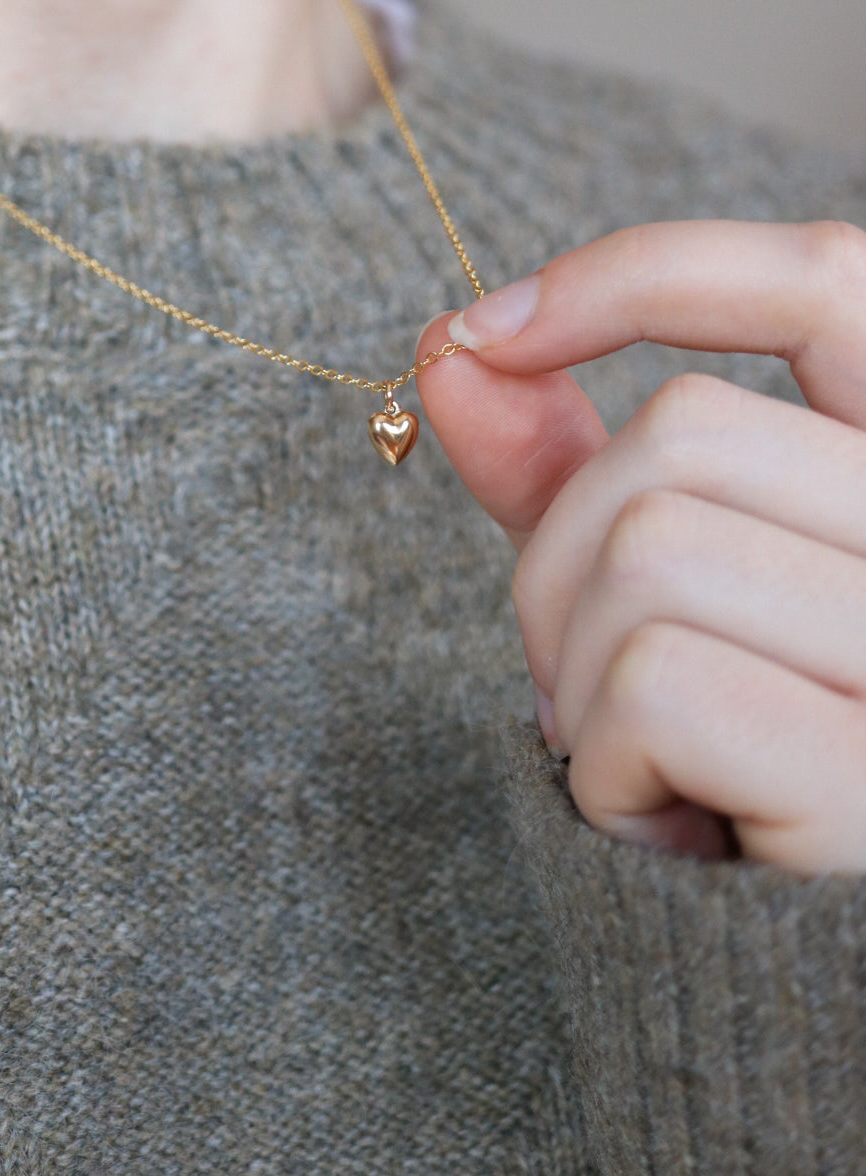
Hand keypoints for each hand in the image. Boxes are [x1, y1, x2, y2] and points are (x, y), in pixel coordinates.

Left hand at [416, 219, 865, 875]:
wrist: (805, 998)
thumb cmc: (741, 773)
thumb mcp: (661, 604)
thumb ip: (567, 473)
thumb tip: (444, 350)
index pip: (826, 284)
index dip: (648, 272)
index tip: (485, 331)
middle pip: (679, 435)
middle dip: (562, 560)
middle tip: (594, 687)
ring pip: (649, 547)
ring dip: (578, 680)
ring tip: (648, 766)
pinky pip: (658, 684)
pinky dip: (603, 770)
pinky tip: (670, 836)